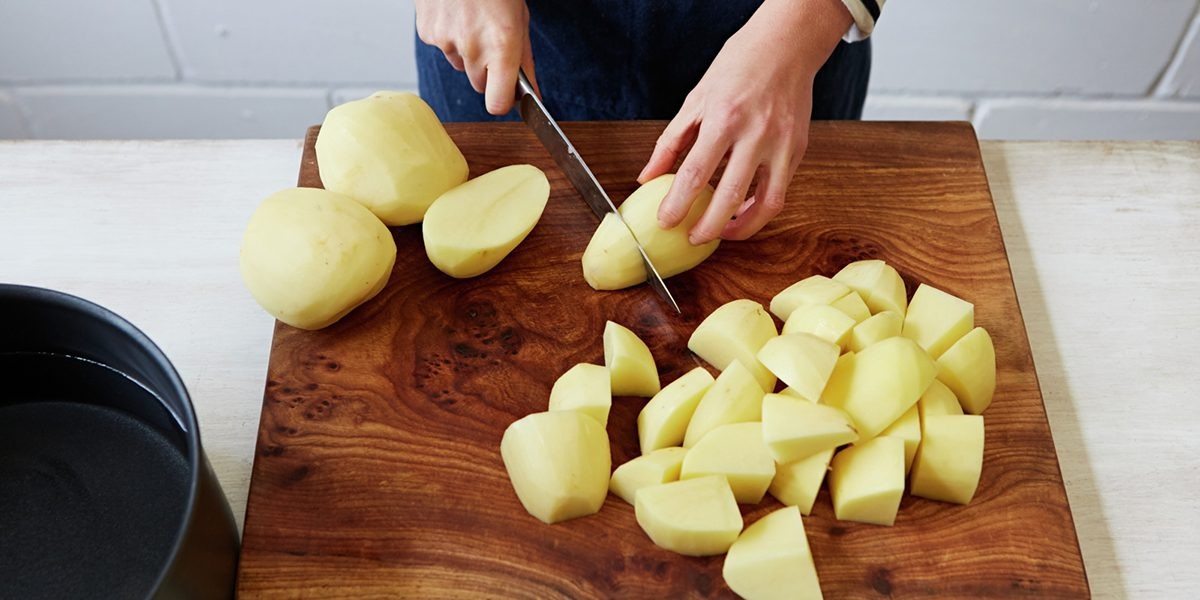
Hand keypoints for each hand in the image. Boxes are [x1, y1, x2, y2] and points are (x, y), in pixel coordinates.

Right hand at [415, 0, 537, 114]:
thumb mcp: (520, 18)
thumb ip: (524, 58)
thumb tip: (531, 93)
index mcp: (502, 45)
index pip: (497, 103)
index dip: (502, 102)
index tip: (506, 96)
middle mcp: (473, 47)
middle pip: (479, 85)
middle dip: (488, 72)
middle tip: (493, 43)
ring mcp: (446, 41)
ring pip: (460, 65)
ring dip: (468, 52)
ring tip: (473, 20)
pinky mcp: (428, 33)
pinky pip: (443, 48)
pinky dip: (450, 36)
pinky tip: (456, 14)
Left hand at [638, 0, 852, 242]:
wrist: (786, 46)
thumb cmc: (738, 67)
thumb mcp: (696, 99)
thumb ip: (671, 142)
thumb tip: (647, 177)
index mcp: (724, 118)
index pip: (695, 173)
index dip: (678, 204)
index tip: (666, 221)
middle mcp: (756, 134)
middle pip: (730, 195)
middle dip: (708, 226)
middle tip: (692, 237)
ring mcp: (782, 144)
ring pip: (766, 203)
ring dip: (741, 228)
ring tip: (720, 233)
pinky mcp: (798, 150)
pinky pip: (779, 191)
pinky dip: (759, 209)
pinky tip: (742, 212)